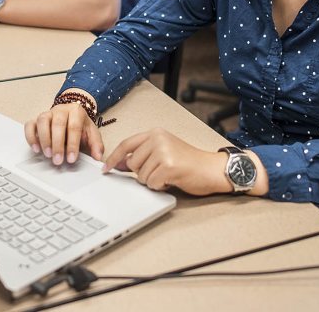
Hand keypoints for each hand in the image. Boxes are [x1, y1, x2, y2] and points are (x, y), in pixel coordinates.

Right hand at [24, 100, 104, 164]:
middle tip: (58, 160)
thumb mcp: (91, 133)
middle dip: (57, 144)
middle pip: (58, 124)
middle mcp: (61, 110)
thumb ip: (96, 144)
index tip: (71, 159)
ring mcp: (47, 113)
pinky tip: (35, 148)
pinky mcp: (36, 119)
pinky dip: (30, 136)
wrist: (71, 114)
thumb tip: (98, 157)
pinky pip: (30, 125)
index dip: (72, 144)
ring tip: (47, 154)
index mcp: (76, 112)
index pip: (74, 127)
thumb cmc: (80, 125)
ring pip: (42, 121)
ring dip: (44, 139)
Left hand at [101, 128, 231, 195]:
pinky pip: (152, 183)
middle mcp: (158, 139)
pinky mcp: (169, 166)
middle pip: (132, 163)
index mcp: (156, 133)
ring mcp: (163, 151)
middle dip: (143, 173)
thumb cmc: (189, 162)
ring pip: (141, 175)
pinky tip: (172, 179)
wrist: (212, 169)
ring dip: (153, 180)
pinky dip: (160, 186)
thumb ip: (142, 156)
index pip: (126, 144)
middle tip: (160, 171)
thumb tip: (120, 164)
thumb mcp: (164, 152)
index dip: (114, 158)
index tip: (106, 168)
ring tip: (168, 174)